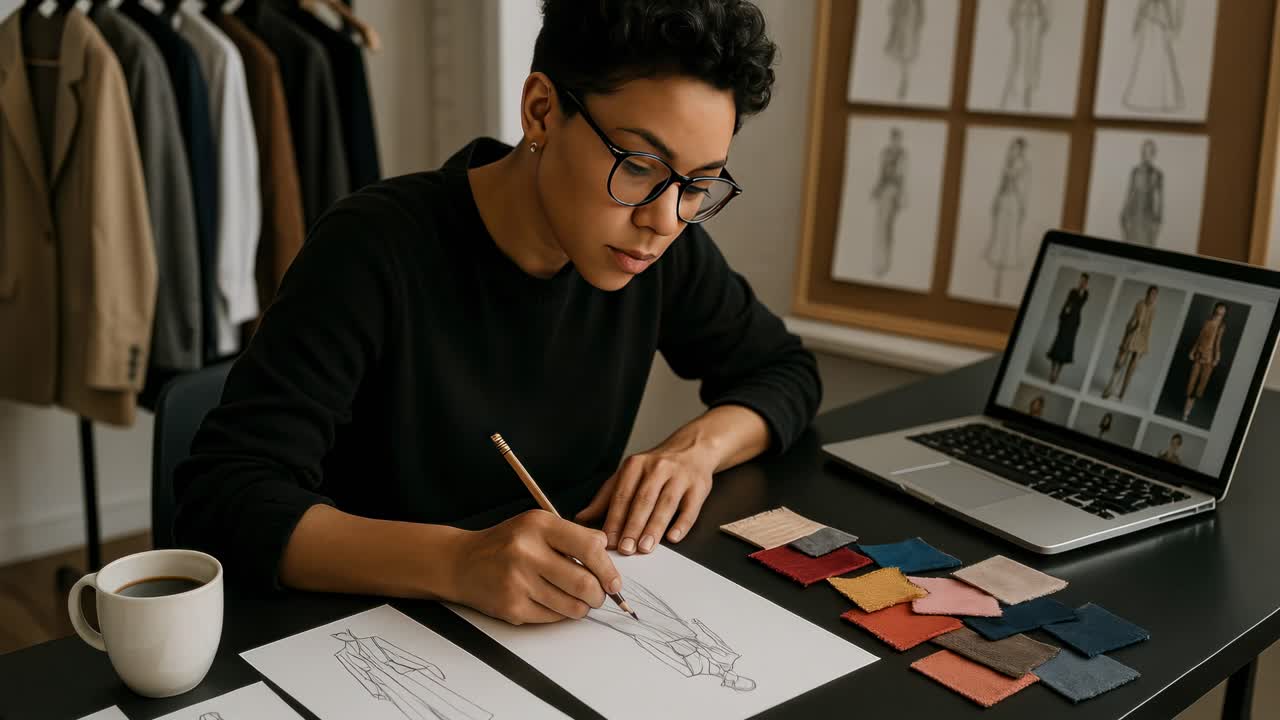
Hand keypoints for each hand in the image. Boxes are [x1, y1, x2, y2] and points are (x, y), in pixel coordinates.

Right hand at [446, 510, 621, 624]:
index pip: (589, 548)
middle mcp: (527, 551)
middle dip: (599, 595)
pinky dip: (559, 614)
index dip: (608, 569)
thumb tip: (607, 553)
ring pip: (571, 606)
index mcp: (538, 525)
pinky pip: (552, 618)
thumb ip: (573, 536)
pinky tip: (550, 602)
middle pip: (584, 583)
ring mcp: (518, 581)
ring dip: (581, 608)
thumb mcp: (537, 525)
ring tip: (576, 600)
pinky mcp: (512, 606)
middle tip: (599, 596)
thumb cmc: (506, 543)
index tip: (614, 581)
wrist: (461, 563)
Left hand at [575, 442, 716, 555]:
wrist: (692, 449)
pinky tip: (673, 537)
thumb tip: (582, 518)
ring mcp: (679, 476)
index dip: (614, 519)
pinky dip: (682, 524)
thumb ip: (606, 497)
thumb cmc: (656, 467)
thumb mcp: (629, 475)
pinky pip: (690, 507)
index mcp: (635, 465)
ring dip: (654, 528)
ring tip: (645, 547)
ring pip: (665, 504)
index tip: (607, 540)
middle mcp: (657, 468)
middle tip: (625, 548)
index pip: (622, 495)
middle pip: (643, 500)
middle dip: (633, 526)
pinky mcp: (698, 486)